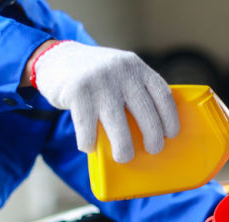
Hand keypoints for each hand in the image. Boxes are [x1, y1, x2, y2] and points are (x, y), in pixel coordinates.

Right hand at [30, 40, 178, 162]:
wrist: (56, 58)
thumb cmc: (97, 76)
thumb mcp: (121, 72)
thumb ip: (136, 89)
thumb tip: (154, 130)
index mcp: (137, 67)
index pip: (162, 94)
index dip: (170, 118)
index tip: (171, 134)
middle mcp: (121, 72)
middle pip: (145, 112)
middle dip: (153, 136)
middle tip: (153, 149)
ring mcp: (99, 82)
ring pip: (118, 124)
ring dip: (124, 147)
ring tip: (124, 157)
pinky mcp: (77, 92)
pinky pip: (87, 127)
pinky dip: (89, 142)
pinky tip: (90, 147)